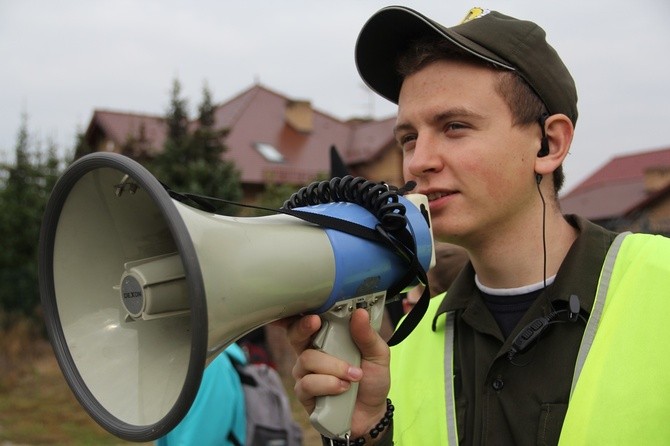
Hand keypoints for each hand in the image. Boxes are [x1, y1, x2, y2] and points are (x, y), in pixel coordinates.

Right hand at [285, 309, 389, 437]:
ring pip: (307, 359)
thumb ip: (367, 335)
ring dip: (333, 367)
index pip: (309, 320)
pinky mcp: (305, 393)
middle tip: (315, 323)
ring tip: (353, 376)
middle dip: (303, 327)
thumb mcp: (377, 355)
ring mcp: (306, 373)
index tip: (310, 311)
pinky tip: (343, 389)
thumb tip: (359, 313)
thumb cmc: (371, 380)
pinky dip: (329, 385)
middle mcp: (312, 352)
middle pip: (295, 334)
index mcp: (328, 338)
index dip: (302, 314)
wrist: (372, 413)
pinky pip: (308, 383)